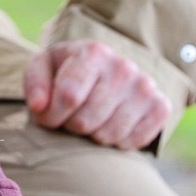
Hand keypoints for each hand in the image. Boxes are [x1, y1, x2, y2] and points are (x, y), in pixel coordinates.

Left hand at [24, 40, 171, 149]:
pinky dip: (117, 143)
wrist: (103, 73)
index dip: (52, 117)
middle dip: (71, 127)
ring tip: (91, 121)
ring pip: (108, 136)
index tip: (49, 117)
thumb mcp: (43, 68)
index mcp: (93, 53)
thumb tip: (39, 106)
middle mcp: (124, 67)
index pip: (68, 97)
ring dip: (92, 136)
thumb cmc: (66, 73)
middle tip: (72, 118)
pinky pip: (133, 142)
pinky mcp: (161, 107)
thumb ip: (34, 83)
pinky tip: (111, 126)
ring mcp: (145, 87)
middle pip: (85, 122)